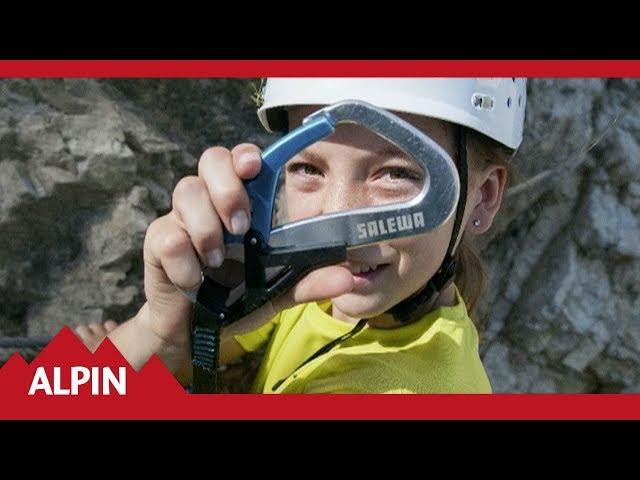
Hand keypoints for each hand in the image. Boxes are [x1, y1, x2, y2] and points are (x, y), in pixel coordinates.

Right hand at [140, 143, 354, 351]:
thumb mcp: (277, 292)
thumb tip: (347, 277)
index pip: (245, 162)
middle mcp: (211, 202)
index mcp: (244, 205)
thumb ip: (308, 282)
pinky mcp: (158, 241)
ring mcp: (182, 218)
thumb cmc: (237, 299)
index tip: (256, 164)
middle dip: (228, 187)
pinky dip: (185, 262)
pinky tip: (194, 283)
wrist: (196, 331)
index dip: (249, 155)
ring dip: (207, 228)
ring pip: (186, 190)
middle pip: (212, 158)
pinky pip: (168, 235)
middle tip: (242, 227)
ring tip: (217, 262)